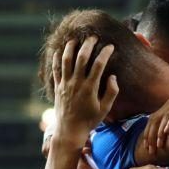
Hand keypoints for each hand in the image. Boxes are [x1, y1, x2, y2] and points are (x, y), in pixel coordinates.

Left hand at [52, 36, 118, 150]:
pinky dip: (56, 59)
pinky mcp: (57, 87)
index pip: (98, 65)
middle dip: (88, 45)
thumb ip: (111, 92)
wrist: (70, 130)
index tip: (110, 46)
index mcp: (90, 88)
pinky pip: (55, 70)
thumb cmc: (90, 120)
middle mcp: (76, 84)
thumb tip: (112, 76)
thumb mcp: (105, 109)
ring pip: (66, 61)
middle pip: (81, 58)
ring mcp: (65, 84)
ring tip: (75, 39)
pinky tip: (59, 51)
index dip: (105, 53)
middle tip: (93, 37)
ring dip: (70, 48)